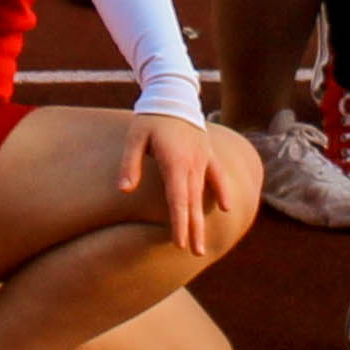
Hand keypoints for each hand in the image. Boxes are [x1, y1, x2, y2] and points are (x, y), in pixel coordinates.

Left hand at [120, 108, 238, 253]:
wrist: (174, 96)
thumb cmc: (150, 118)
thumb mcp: (134, 137)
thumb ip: (129, 164)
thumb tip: (124, 190)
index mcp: (175, 162)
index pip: (178, 199)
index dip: (179, 222)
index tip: (179, 243)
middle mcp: (193, 164)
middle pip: (193, 202)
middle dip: (193, 229)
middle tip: (194, 253)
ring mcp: (203, 159)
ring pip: (204, 195)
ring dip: (204, 219)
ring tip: (203, 243)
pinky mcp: (208, 154)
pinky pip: (217, 176)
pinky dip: (222, 191)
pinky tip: (225, 208)